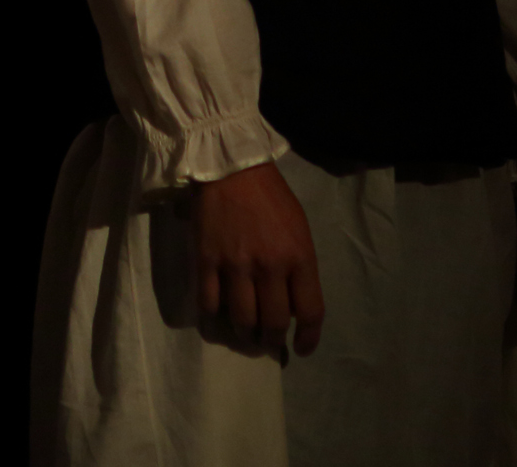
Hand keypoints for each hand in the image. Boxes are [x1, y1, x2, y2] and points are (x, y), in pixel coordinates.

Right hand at [191, 160, 323, 355]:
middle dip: (271, 340)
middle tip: (267, 341)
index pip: (310, 311)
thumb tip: (292, 305)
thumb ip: (299, 268)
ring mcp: (236, 265)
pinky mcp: (206, 261)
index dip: (308, 338)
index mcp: (299, 256)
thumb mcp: (299, 230)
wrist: (231, 169)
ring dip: (244, 334)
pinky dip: (215, 316)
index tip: (300, 348)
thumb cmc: (271, 198)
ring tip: (244, 332)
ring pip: (242, 320)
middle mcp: (270, 266)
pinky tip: (218, 313)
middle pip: (273, 323)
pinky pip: (210, 304)